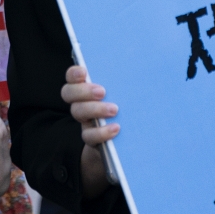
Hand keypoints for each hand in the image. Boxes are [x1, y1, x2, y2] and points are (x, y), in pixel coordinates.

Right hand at [63, 64, 118, 197]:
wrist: (123, 145)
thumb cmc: (127, 112)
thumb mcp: (125, 96)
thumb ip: (126, 85)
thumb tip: (146, 68)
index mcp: (88, 89)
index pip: (72, 77)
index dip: (74, 73)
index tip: (85, 72)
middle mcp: (82, 103)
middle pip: (68, 93)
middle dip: (83, 91)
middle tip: (102, 91)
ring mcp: (85, 121)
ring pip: (77, 112)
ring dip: (94, 109)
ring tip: (114, 110)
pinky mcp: (92, 139)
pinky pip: (89, 136)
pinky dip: (102, 132)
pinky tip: (116, 129)